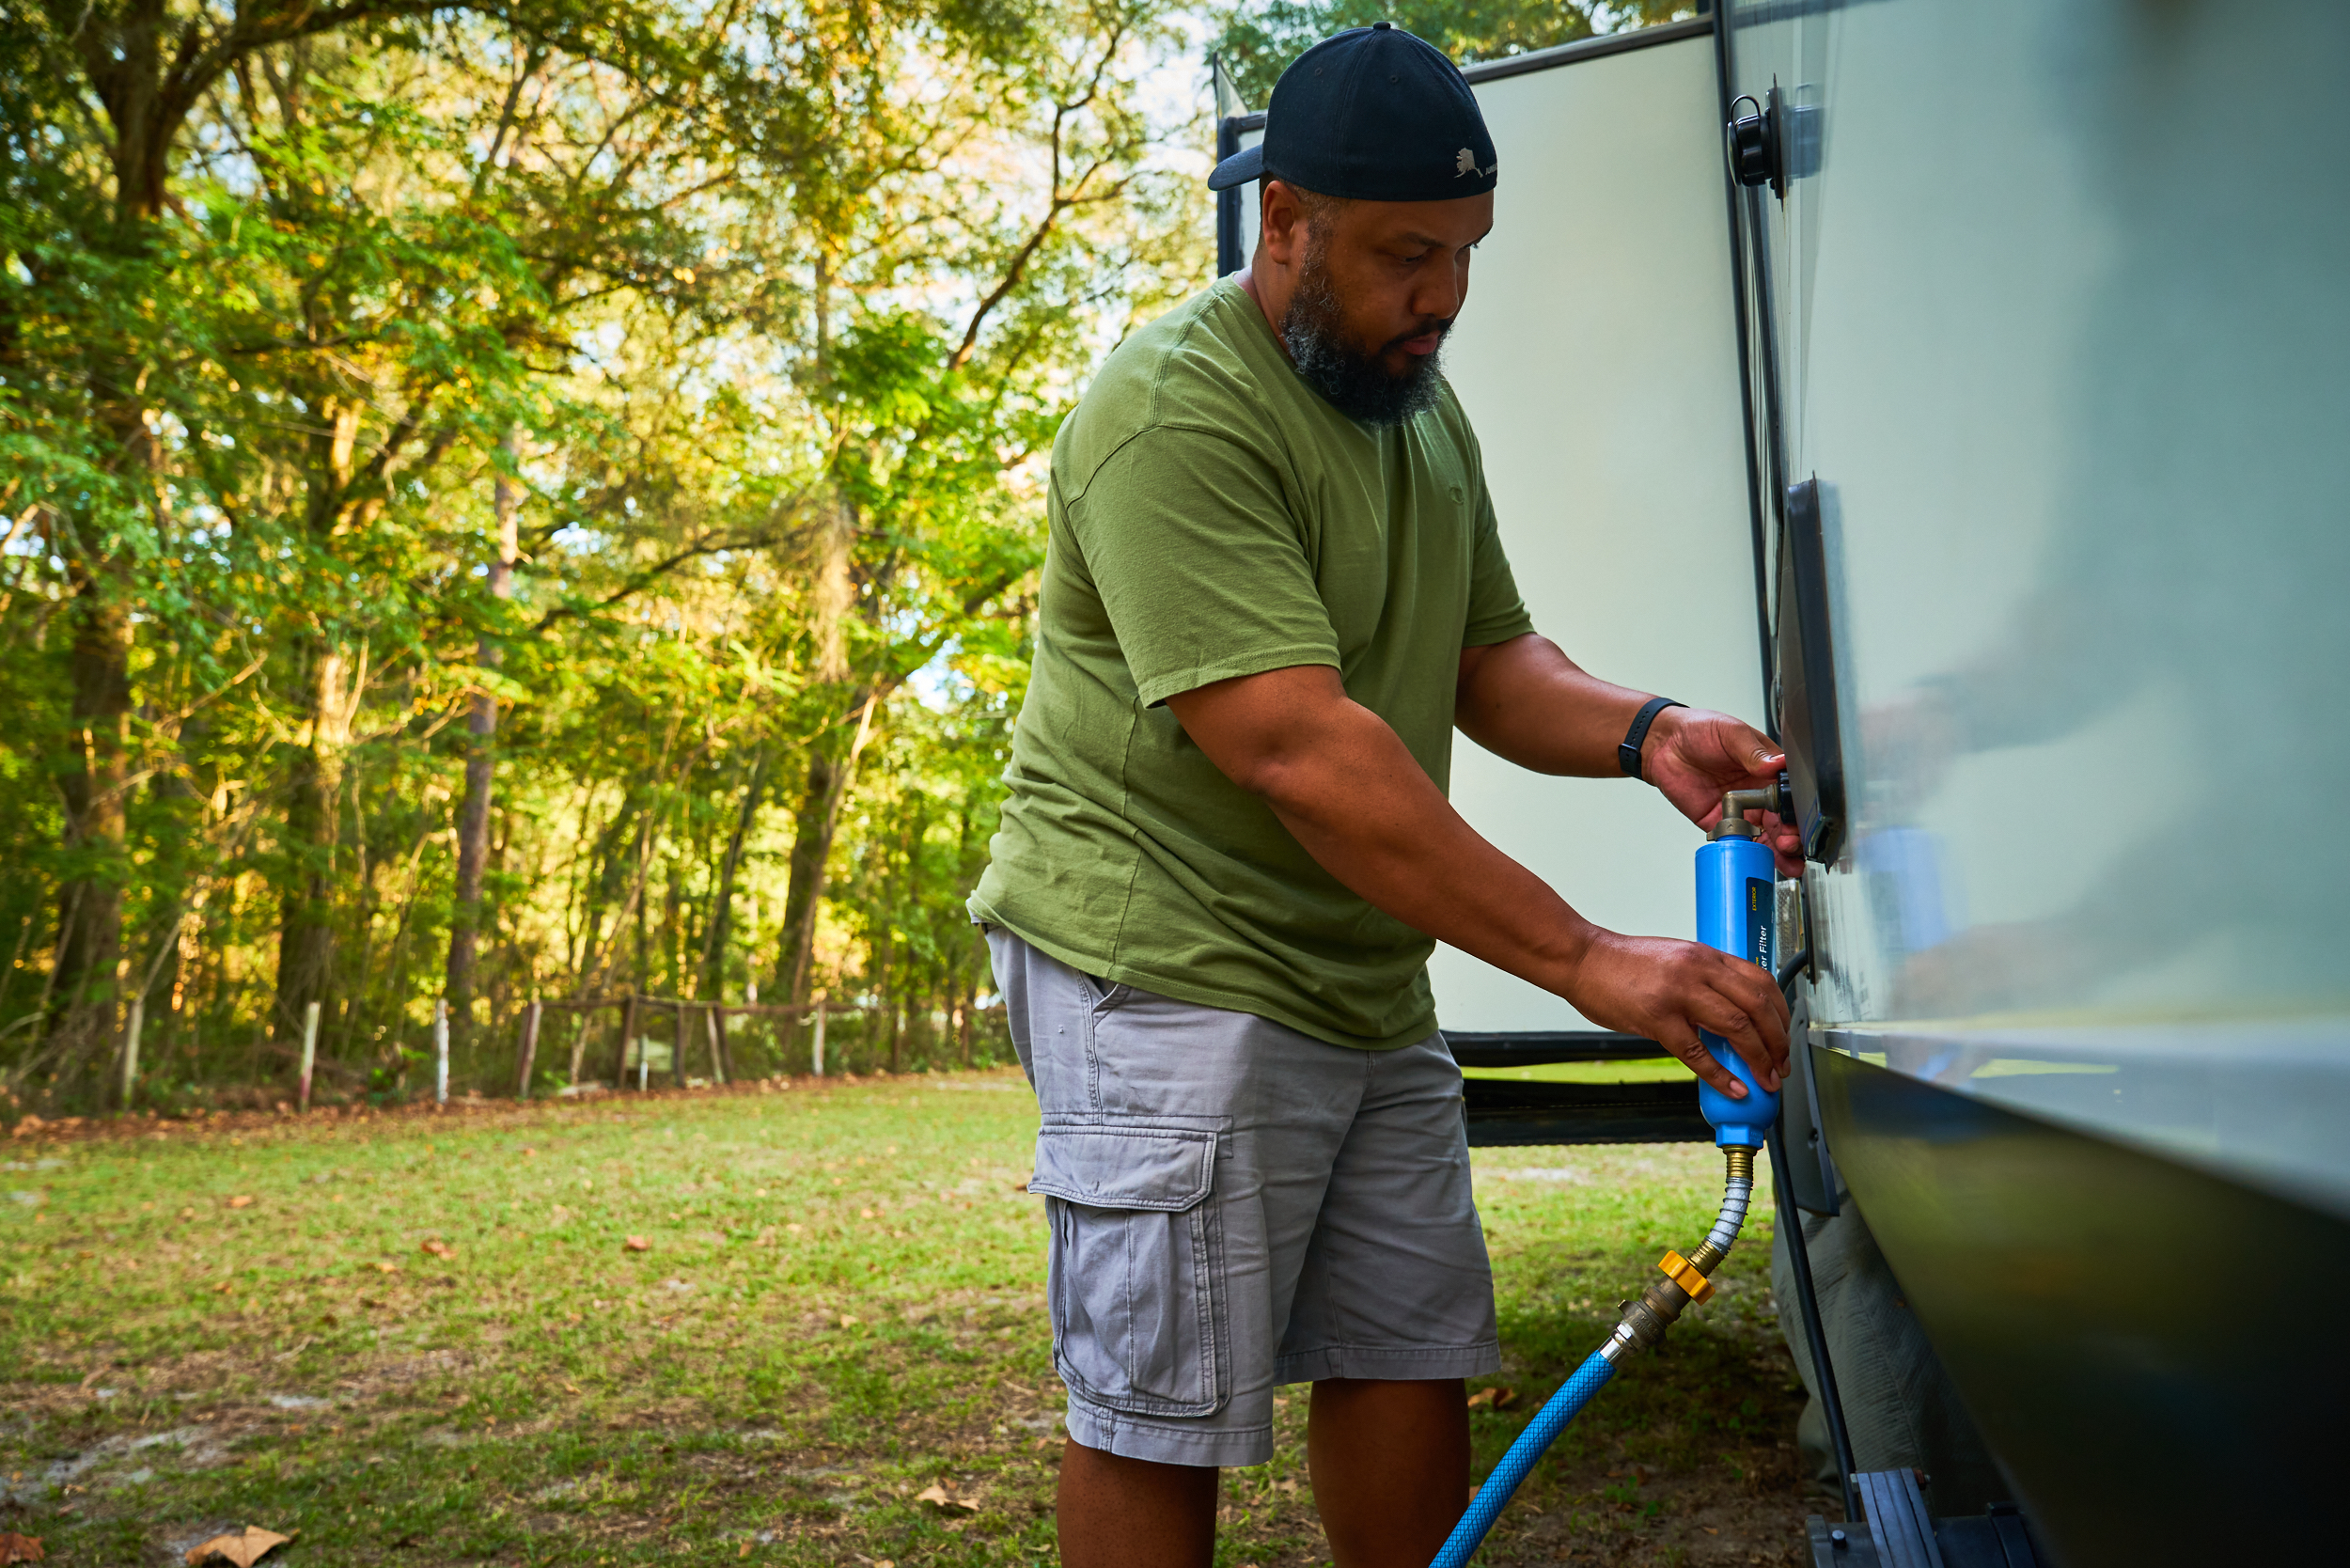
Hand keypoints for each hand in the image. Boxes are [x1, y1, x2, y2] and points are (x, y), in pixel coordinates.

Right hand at [1567, 929, 1788, 1096]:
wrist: (1582, 958)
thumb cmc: (1623, 963)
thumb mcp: (1675, 960)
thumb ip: (1705, 982)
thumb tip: (1732, 1017)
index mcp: (1705, 956)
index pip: (1762, 981)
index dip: (1781, 1013)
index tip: (1784, 1036)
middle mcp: (1698, 969)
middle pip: (1757, 1005)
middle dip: (1777, 1041)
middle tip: (1781, 1065)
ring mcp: (1678, 993)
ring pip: (1736, 1026)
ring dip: (1758, 1057)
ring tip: (1765, 1079)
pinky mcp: (1656, 1017)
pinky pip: (1697, 1052)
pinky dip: (1720, 1074)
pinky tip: (1732, 1087)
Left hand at [1641, 707, 1801, 873]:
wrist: (1664, 744)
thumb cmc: (1700, 730)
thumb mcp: (1731, 733)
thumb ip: (1754, 752)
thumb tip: (1776, 764)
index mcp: (1768, 769)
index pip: (1792, 795)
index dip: (1798, 811)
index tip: (1799, 822)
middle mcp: (1759, 793)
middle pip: (1784, 821)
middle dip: (1792, 837)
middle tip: (1790, 845)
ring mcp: (1742, 810)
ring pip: (1767, 837)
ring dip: (1779, 852)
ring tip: (1788, 863)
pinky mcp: (1721, 823)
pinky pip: (1739, 842)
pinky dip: (1749, 853)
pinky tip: (1758, 860)